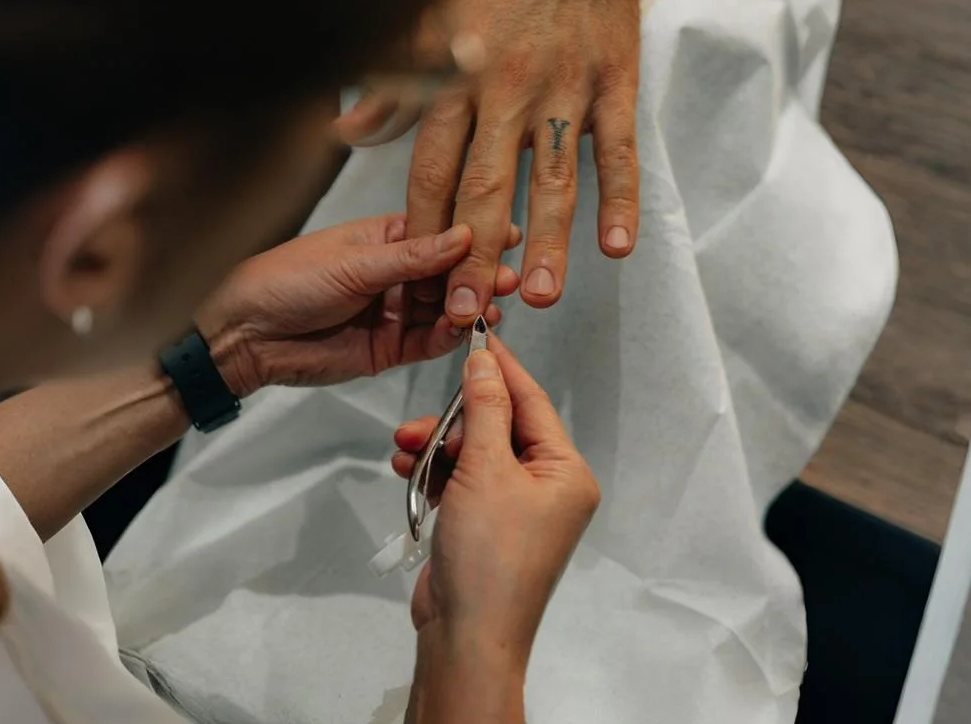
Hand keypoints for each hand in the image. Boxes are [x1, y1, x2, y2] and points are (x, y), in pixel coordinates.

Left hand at [195, 215, 521, 392]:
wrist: (245, 335)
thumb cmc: (285, 280)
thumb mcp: (354, 262)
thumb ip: (412, 257)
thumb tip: (463, 235)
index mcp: (387, 237)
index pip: (442, 232)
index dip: (473, 235)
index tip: (504, 236)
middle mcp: (398, 273)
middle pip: (452, 274)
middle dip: (478, 275)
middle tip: (504, 278)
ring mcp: (396, 311)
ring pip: (447, 309)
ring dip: (469, 308)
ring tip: (489, 306)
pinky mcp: (390, 348)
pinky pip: (430, 343)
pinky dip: (450, 338)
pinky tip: (465, 330)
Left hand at [339, 0, 647, 325]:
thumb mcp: (429, 12)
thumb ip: (391, 81)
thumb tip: (343, 131)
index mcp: (456, 74)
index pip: (431, 167)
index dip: (422, 227)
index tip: (413, 279)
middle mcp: (506, 85)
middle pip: (485, 183)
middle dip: (472, 252)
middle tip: (463, 311)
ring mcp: (565, 85)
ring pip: (553, 177)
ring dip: (546, 240)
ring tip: (539, 296)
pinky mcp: (615, 80)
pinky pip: (618, 149)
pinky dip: (621, 197)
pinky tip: (618, 244)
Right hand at [391, 338, 599, 662]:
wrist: (466, 636)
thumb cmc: (488, 552)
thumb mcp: (484, 470)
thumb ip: (483, 408)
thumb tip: (485, 359)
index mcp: (566, 471)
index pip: (532, 402)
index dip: (501, 369)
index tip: (476, 334)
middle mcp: (548, 486)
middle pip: (498, 427)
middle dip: (454, 422)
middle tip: (419, 424)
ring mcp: (516, 508)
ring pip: (474, 453)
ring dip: (437, 448)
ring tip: (404, 451)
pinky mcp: (486, 524)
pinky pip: (462, 481)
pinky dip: (435, 473)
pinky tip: (407, 471)